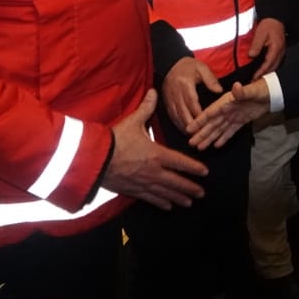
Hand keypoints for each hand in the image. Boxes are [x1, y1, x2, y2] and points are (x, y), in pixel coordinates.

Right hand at [103, 90, 208, 210]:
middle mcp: (153, 172)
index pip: (180, 162)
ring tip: (189, 202)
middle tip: (202, 193)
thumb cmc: (115, 140)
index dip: (194, 167)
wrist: (94, 159)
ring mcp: (143, 183)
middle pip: (176, 182)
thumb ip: (146, 108)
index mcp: (156, 154)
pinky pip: (150, 198)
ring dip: (178, 197)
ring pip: (165, 193)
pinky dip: (160, 203)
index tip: (205, 172)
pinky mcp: (132, 190)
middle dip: (190, 187)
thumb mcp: (133, 122)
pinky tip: (168, 206)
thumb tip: (154, 92)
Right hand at [161, 57, 222, 130]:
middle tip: (200, 135)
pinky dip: (177, 124)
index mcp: (185, 85)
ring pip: (176, 116)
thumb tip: (219, 91)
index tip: (206, 123)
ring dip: (184, 127)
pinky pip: (171, 116)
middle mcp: (176, 93)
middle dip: (191, 125)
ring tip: (193, 137)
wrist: (171, 63)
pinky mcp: (166, 102)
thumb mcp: (202, 68)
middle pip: (183, 113)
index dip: (198, 114)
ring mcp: (169, 99)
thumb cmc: (189, 66)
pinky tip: (184, 130)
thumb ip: (211, 79)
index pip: (192, 102)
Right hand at [186, 80, 271, 150]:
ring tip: (199, 147)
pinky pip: (230, 132)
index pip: (210, 113)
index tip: (189, 128)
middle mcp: (227, 110)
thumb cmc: (261, 90)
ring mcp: (233, 117)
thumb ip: (242, 91)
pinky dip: (223, 138)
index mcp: (226, 102)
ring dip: (209, 138)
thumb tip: (235, 86)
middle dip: (201, 133)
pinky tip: (216, 145)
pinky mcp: (241, 122)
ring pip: (218, 129)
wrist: (272, 94)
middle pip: (211, 124)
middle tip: (190, 143)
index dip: (199, 121)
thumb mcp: (252, 90)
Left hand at [249, 18, 286, 77]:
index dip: (261, 71)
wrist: (276, 18)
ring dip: (267, 72)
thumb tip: (251, 56)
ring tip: (257, 77)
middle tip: (255, 80)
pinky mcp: (279, 50)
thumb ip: (256, 44)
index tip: (254, 78)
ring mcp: (281, 51)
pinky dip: (268, 67)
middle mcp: (280, 52)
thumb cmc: (268, 24)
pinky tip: (262, 68)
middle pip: (273, 67)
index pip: (268, 63)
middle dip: (264, 75)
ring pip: (274, 65)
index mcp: (276, 48)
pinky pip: (275, 61)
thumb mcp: (260, 33)